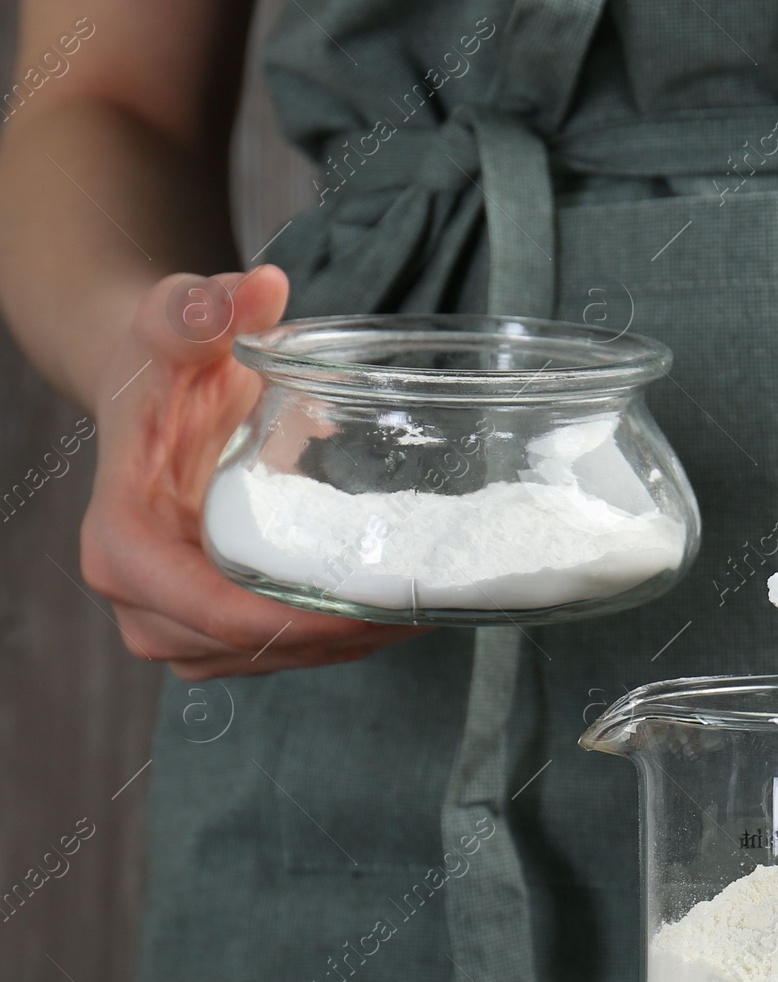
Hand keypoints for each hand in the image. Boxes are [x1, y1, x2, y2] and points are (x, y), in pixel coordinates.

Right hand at [81, 267, 423, 679]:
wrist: (154, 390)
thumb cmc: (166, 362)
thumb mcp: (177, 323)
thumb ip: (206, 307)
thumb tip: (260, 288)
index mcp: (123, 542)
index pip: (209, 611)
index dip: (292, 622)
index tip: (371, 606)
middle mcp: (139, 596)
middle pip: (242, 649)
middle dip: (331, 640)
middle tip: (418, 608)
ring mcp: (173, 620)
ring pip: (263, 663)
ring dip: (340, 650)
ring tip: (419, 613)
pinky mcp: (208, 624)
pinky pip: (272, 655)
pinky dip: (330, 643)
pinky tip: (391, 614)